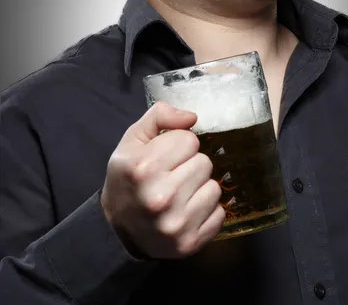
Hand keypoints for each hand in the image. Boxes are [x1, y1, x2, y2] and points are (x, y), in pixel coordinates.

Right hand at [101, 101, 224, 258]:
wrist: (117, 230)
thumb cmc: (128, 179)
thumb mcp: (132, 140)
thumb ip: (159, 116)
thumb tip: (192, 117)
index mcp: (143, 168)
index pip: (190, 140)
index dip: (178, 145)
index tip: (165, 157)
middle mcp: (160, 197)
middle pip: (204, 163)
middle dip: (190, 165)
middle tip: (172, 176)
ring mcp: (176, 224)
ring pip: (214, 187)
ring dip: (199, 188)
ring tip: (179, 194)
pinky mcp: (189, 243)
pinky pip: (219, 213)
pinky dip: (206, 210)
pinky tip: (186, 211)